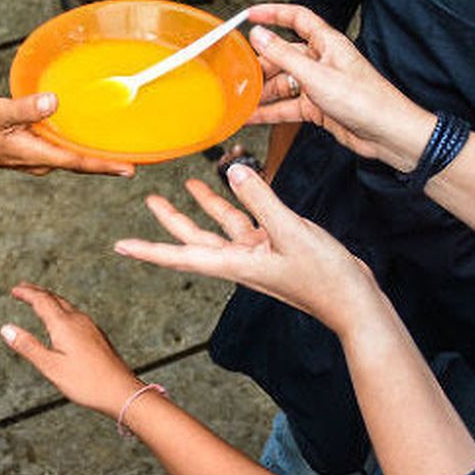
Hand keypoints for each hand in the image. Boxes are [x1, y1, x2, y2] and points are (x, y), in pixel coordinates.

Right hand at [0, 94, 134, 177]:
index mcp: (35, 154)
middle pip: (80, 163)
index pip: (77, 161)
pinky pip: (61, 152)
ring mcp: (36, 160)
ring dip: (94, 155)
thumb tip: (53, 102)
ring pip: (71, 158)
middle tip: (137, 159)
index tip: (130, 168)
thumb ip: (25, 108)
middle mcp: (39, 161)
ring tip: (120, 149)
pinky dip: (77, 148)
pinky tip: (85, 138)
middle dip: (107, 162)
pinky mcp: (31, 154)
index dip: (104, 164)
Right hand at [0, 284, 143, 414]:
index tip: (14, 290)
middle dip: (37, 292)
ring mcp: (90, 327)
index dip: (26, 293)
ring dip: (50, 299)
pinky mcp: (97, 335)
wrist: (121, 391)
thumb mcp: (50, 367)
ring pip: (66, 305)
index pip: (41, 301)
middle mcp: (78, 320)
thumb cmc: (86, 382)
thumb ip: (28, 346)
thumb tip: (6, 328)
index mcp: (64, 325)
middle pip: (54, 298)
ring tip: (40, 300)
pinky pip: (75, 314)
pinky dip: (61, 309)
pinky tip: (63, 320)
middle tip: (23, 288)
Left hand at [114, 165, 390, 331]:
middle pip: (194, 239)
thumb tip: (236, 171)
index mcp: (235, 264)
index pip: (181, 256)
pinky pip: (249, 223)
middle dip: (171, 220)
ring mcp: (258, 255)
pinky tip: (237, 185)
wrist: (354, 303)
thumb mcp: (292, 233)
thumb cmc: (325, 279)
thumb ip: (263, 200)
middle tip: (149, 199)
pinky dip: (241, 205)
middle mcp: (240, 261)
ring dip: (204, 207)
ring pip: (221, 228)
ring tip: (187, 185)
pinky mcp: (275, 249)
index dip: (148, 250)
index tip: (120, 247)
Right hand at [241, 4, 434, 170]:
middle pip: (284, 55)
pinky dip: (270, 111)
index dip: (273, 13)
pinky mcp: (318, 106)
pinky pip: (288, 105)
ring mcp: (320, 84)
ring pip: (283, 83)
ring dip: (263, 91)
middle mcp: (322, 61)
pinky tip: (254, 115)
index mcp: (327, 44)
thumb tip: (259, 35)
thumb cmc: (366, 101)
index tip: (250, 14)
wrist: (387, 133)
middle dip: (261, 63)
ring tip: (241, 97)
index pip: (296, 18)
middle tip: (238, 71)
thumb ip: (284, 55)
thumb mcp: (317, 75)